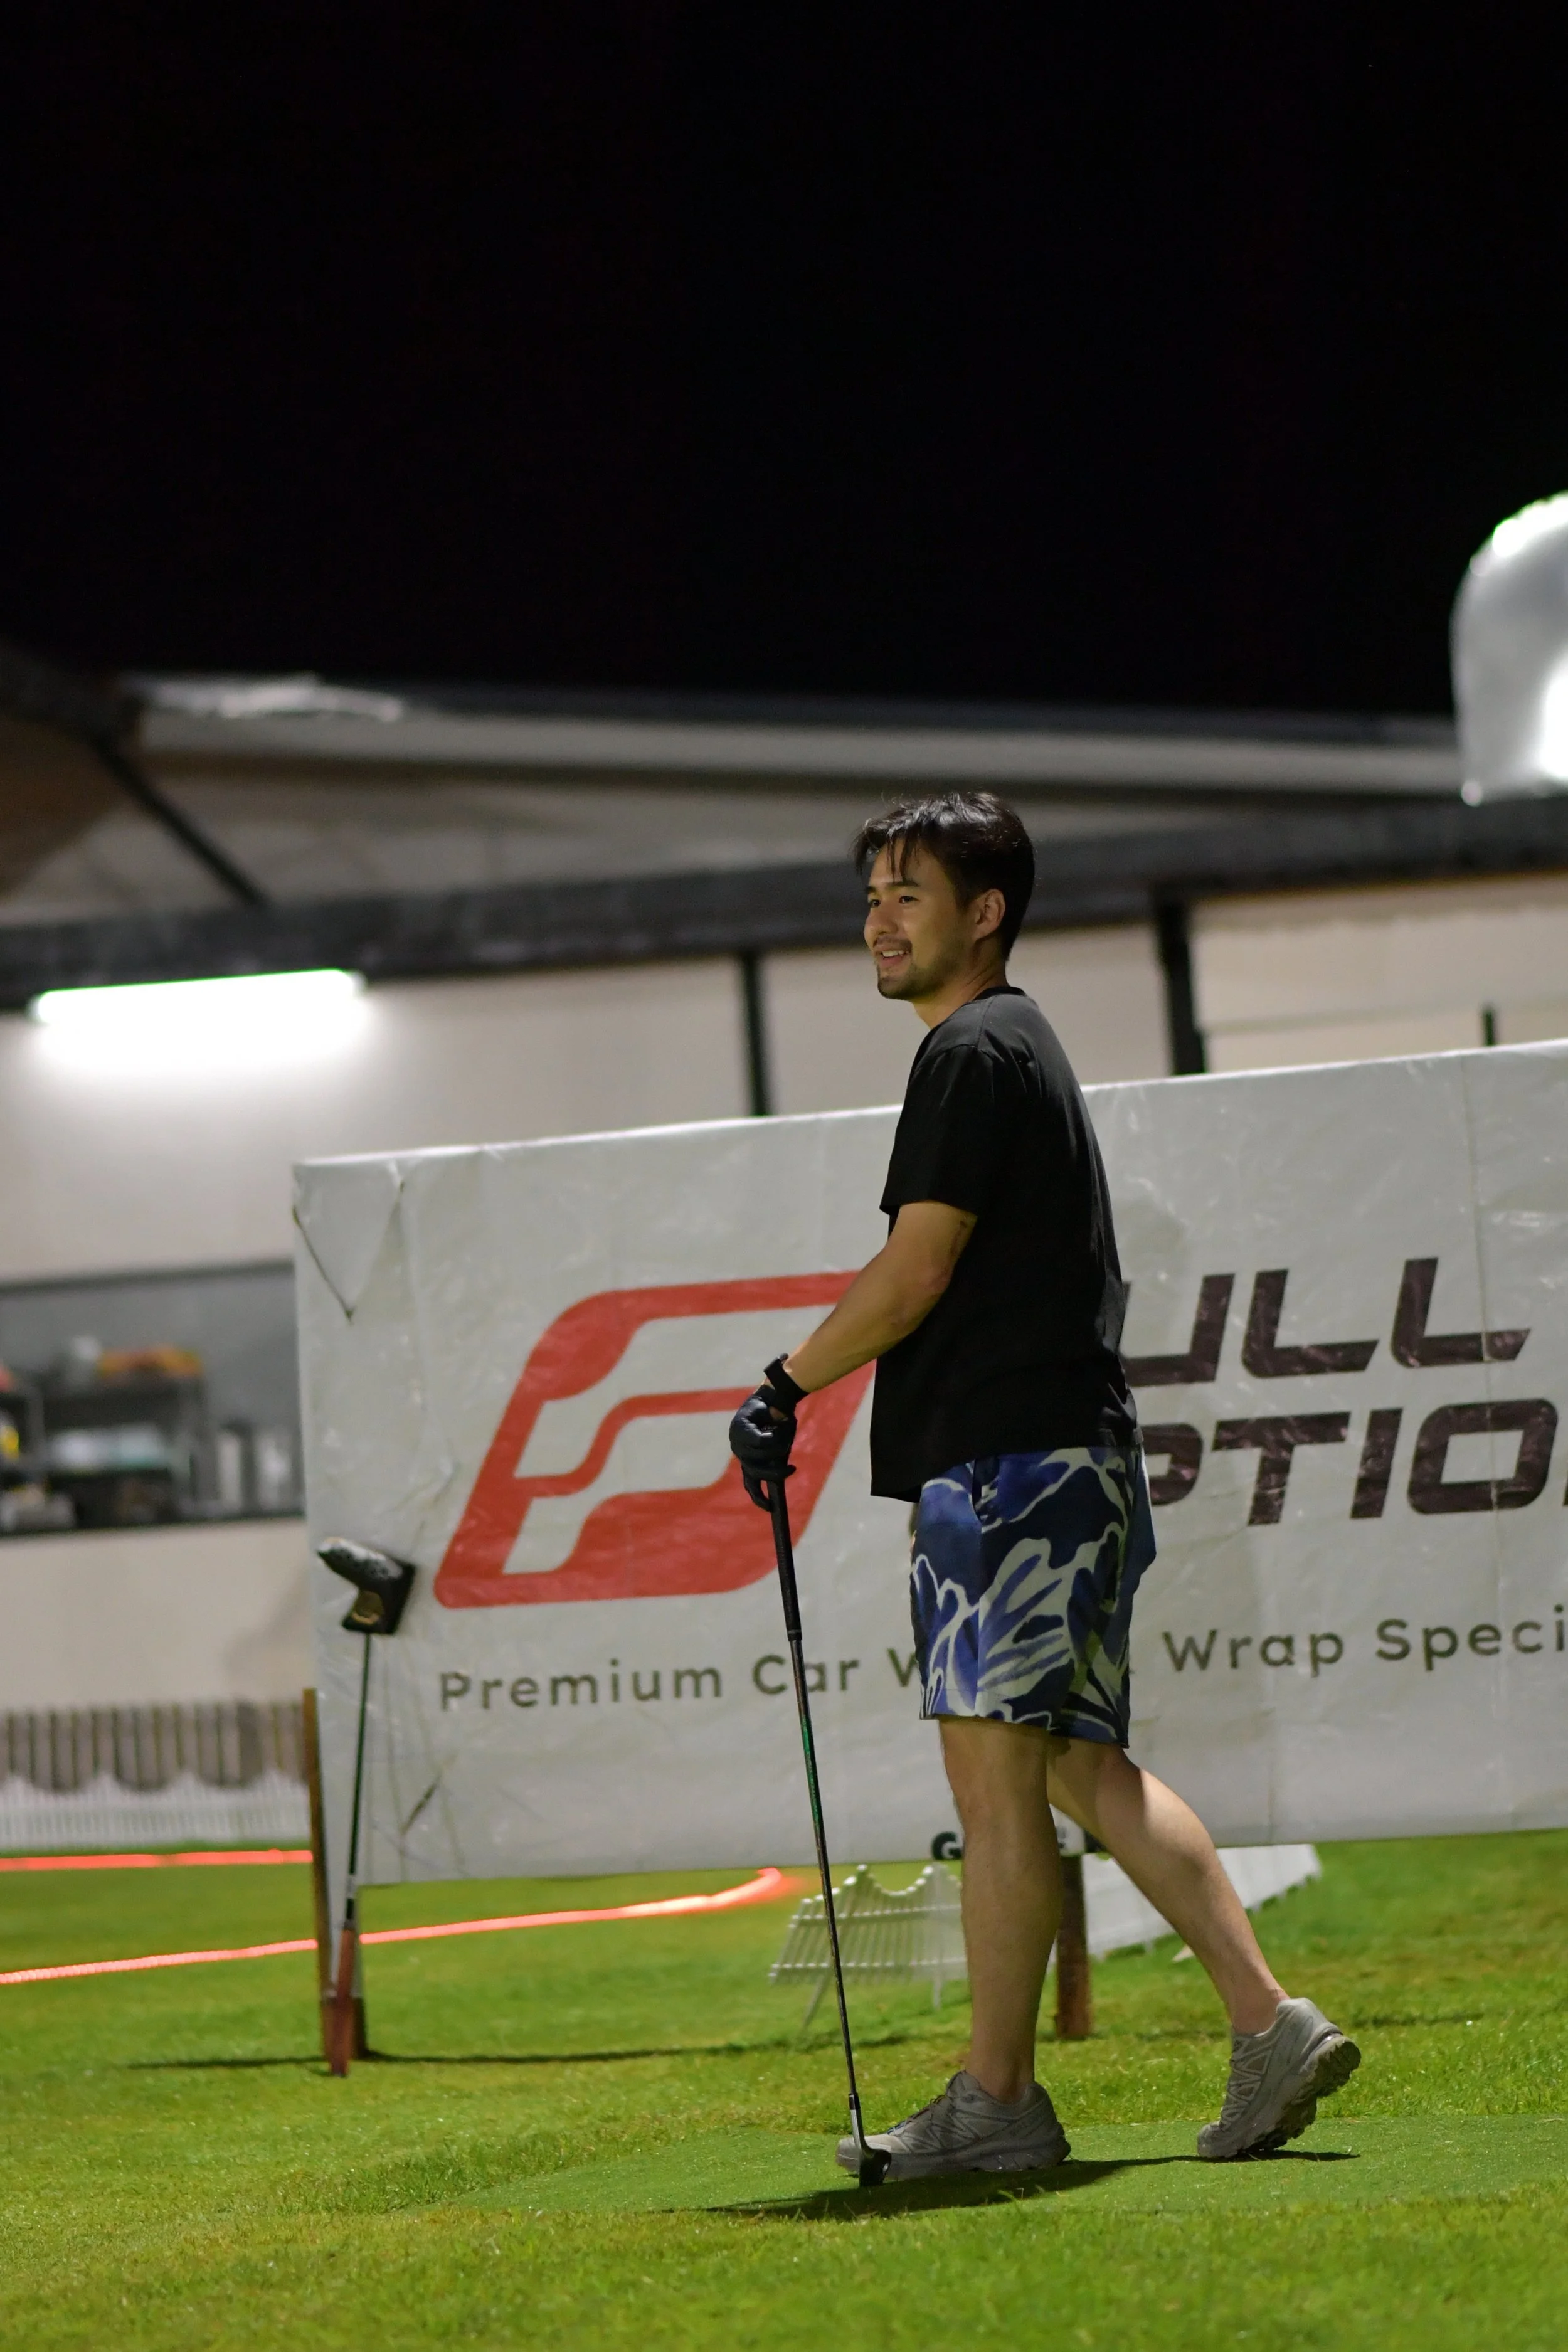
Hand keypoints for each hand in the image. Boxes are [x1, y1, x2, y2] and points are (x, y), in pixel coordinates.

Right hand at [728, 1356, 805, 1509]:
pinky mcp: (750, 1465)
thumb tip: (785, 1359)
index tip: (787, 1432)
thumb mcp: (776, 1397)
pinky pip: (751, 1485)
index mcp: (741, 1427)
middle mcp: (737, 1443)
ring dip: (772, 1474)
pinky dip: (759, 1496)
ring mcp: (742, 1456)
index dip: (773, 1441)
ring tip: (789, 1469)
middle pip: (755, 1460)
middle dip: (776, 1458)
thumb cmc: (774, 1403)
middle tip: (791, 1457)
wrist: (768, 1409)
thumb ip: (778, 1383)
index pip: (756, 1441)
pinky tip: (770, 1507)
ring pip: (753, 1474)